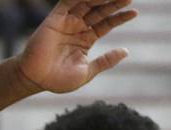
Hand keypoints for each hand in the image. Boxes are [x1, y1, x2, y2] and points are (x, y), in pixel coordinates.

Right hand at [16, 0, 137, 92]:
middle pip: (99, 10)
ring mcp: (67, 22)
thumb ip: (106, 61)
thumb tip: (126, 52)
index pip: (106, 24)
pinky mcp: (56, 18)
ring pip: (88, 3)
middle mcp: (77, 28)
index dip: (120, 17)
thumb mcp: (87, 72)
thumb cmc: (58, 80)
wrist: (36, 79)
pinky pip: (70, 2)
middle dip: (114, 3)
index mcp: (85, 40)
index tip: (134, 12)